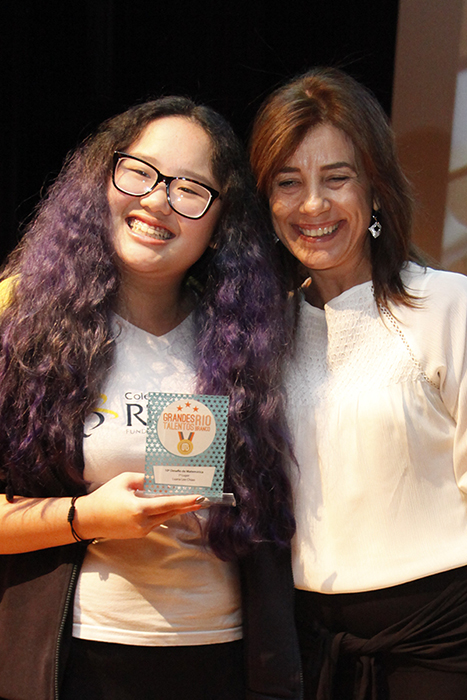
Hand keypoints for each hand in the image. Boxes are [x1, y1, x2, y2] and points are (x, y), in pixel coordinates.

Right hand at [74, 472, 205, 540]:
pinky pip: (156, 521)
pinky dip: (164, 513)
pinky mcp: (139, 534)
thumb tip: (159, 480)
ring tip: (191, 500)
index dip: (186, 501)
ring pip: (164, 517)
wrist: (88, 519)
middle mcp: (143, 522)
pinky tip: (170, 505)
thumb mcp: (125, 481)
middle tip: (203, 499)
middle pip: (171, 512)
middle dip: (188, 505)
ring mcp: (141, 530)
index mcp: (140, 509)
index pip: (169, 504)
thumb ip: (144, 479)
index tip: (200, 498)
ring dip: (176, 509)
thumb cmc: (105, 497)